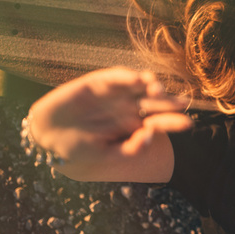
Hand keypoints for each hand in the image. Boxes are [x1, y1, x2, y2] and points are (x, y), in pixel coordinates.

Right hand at [28, 67, 192, 162]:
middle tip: (181, 102)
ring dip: (151, 86)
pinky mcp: (98, 83)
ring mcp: (115, 94)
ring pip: (140, 87)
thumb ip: (131, 148)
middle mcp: (129, 108)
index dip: (174, 122)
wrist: (46, 139)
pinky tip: (137, 79)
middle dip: (169, 102)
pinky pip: (116, 78)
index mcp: (135, 126)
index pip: (160, 122)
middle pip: (155, 103)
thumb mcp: (106, 156)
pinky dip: (126, 77)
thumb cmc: (78, 150)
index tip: (188, 124)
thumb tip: (151, 134)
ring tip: (158, 89)